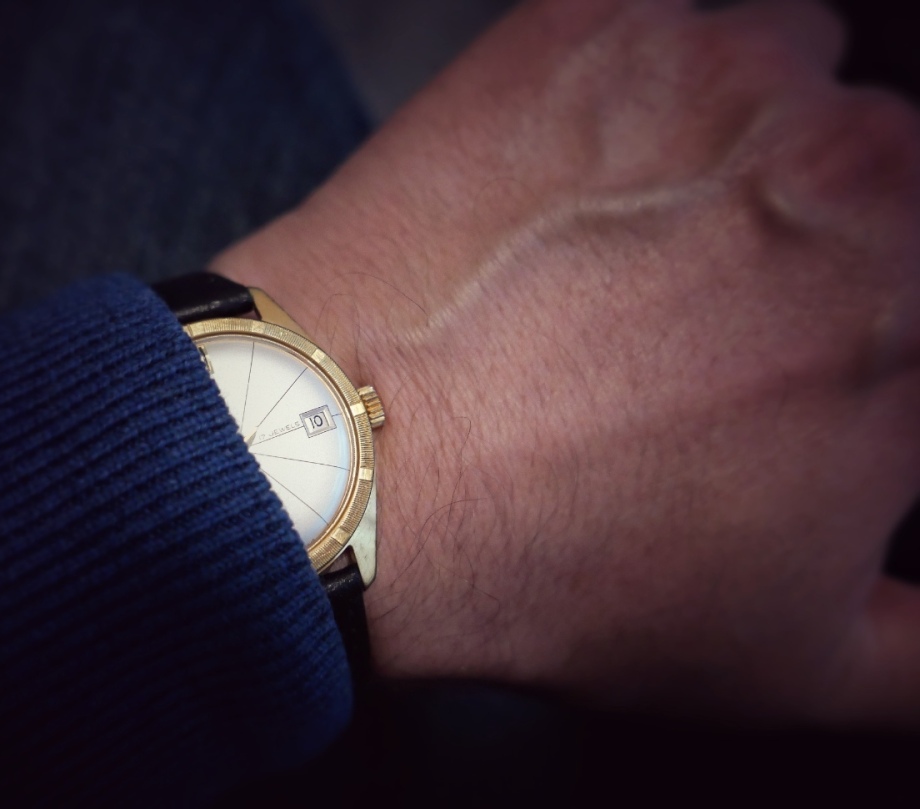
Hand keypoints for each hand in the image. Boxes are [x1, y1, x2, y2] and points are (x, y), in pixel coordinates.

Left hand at [214, 0, 919, 724]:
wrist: (360, 470)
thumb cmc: (568, 568)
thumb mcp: (796, 662)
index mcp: (917, 319)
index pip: (917, 301)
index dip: (869, 333)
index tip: (811, 346)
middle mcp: (860, 171)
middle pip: (883, 171)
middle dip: (823, 235)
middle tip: (719, 306)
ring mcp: (724, 78)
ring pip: (792, 72)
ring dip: (745, 141)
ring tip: (645, 231)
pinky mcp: (591, 31)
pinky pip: (661, 28)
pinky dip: (636, 90)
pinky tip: (575, 175)